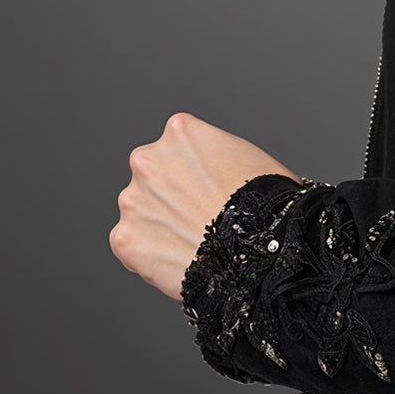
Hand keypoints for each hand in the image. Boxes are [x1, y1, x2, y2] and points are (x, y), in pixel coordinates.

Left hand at [110, 112, 302, 300]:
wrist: (261, 254)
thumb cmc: (268, 208)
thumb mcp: (252, 159)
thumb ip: (219, 156)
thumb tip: (217, 171)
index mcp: (180, 132)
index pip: (178, 147)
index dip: (198, 172)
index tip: (210, 189)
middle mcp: (148, 160)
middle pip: (154, 177)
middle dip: (173, 196)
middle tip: (201, 218)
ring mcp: (133, 201)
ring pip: (142, 212)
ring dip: (161, 225)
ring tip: (195, 244)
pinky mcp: (125, 240)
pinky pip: (134, 247)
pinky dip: (152, 256)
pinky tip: (182, 261)